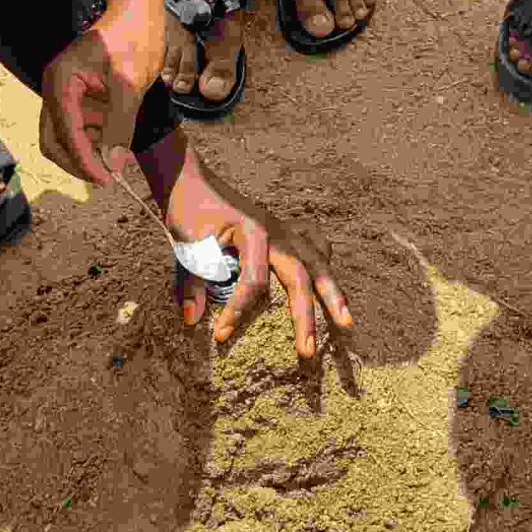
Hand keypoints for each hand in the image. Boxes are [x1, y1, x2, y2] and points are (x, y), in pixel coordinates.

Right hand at [40, 0, 166, 187]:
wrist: (138, 10)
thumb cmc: (135, 37)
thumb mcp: (131, 83)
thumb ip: (120, 125)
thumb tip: (112, 163)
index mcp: (61, 82)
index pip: (65, 133)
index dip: (84, 161)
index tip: (107, 180)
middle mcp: (56, 89)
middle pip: (54, 141)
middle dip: (79, 162)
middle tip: (109, 177)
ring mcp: (66, 93)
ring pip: (67, 138)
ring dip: (89, 151)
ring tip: (120, 157)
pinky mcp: (79, 96)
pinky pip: (81, 127)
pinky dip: (96, 139)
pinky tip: (118, 141)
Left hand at [156, 147, 351, 358]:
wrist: (191, 179)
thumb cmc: (188, 210)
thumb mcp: (185, 245)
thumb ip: (191, 283)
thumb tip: (193, 320)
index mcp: (253, 232)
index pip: (254, 281)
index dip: (238, 311)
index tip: (221, 335)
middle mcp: (277, 231)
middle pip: (300, 277)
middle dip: (306, 317)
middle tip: (307, 352)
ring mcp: (284, 229)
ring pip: (318, 263)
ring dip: (333, 294)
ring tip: (346, 324)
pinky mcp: (284, 229)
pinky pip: (315, 244)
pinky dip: (325, 262)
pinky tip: (328, 284)